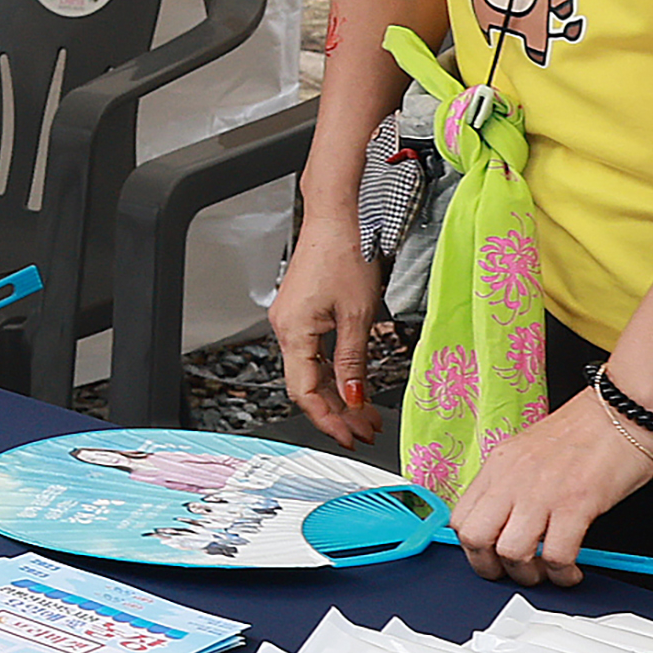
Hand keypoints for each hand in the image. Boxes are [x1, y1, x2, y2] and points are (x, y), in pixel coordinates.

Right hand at [269, 223, 387, 448]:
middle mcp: (285, 327)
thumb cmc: (345, 252)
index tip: (349, 436)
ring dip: (339, 393)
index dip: (328, 419)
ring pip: (312, 370)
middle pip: (308, 385)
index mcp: (293, 331)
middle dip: (338, 411)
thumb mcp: (358, 314)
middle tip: (366, 430)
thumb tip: (355, 397)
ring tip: (366, 413)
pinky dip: (334, 371)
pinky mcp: (301, 312)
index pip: (305, 392)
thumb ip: (354, 361)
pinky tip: (354, 383)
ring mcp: (291, 320)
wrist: (336, 216)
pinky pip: (314, 352)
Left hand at [448, 394, 652, 586]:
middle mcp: (513, 478)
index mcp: (499, 464)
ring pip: (512, 552)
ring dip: (528, 575)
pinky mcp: (575, 504)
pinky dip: (562, 573)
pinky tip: (571, 570)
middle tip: (511, 572)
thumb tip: (506, 518)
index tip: (487, 556)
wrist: (624, 409)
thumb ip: (513, 482)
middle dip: (489, 567)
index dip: (471, 546)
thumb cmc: (587, 428)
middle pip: (474, 538)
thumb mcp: (531, 450)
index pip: (460, 516)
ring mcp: (542, 492)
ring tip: (545, 572)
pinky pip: (556, 555)